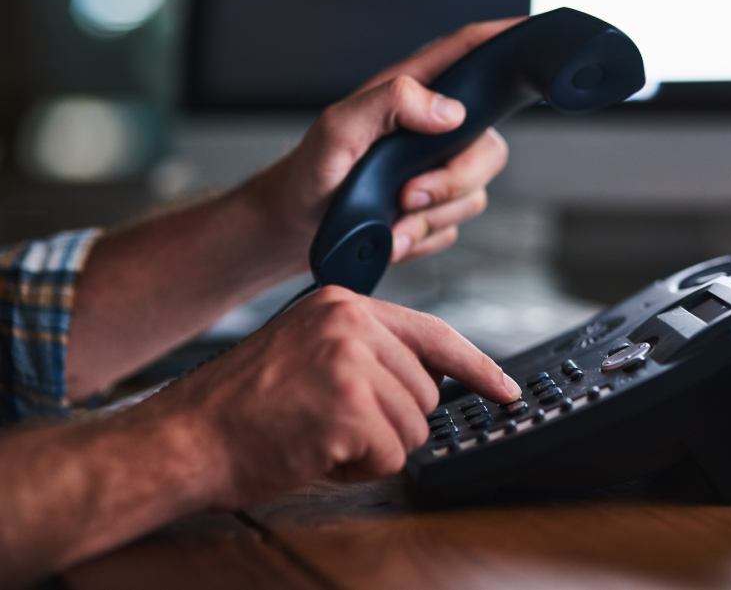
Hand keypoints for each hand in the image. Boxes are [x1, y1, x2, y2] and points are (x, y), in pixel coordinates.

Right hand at [170, 286, 521, 508]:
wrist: (185, 436)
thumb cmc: (242, 405)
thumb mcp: (307, 351)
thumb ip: (367, 352)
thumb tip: (428, 380)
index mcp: (342, 305)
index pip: (433, 334)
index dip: (477, 366)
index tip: (504, 388)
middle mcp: (351, 323)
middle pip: (426, 391)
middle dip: (392, 421)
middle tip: (334, 423)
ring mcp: (351, 362)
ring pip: (413, 426)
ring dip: (374, 446)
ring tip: (320, 434)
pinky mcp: (349, 406)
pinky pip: (390, 455)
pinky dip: (359, 467)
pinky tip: (317, 451)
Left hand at [248, 18, 522, 264]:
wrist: (295, 228)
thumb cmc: (309, 172)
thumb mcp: (338, 129)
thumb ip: (390, 104)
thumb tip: (450, 110)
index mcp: (413, 92)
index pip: (471, 51)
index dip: (507, 39)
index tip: (536, 39)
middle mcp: (433, 129)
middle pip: (489, 145)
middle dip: (454, 182)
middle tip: (407, 195)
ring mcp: (437, 172)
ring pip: (474, 196)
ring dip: (429, 219)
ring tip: (389, 221)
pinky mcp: (434, 210)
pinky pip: (453, 229)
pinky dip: (422, 239)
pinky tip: (391, 234)